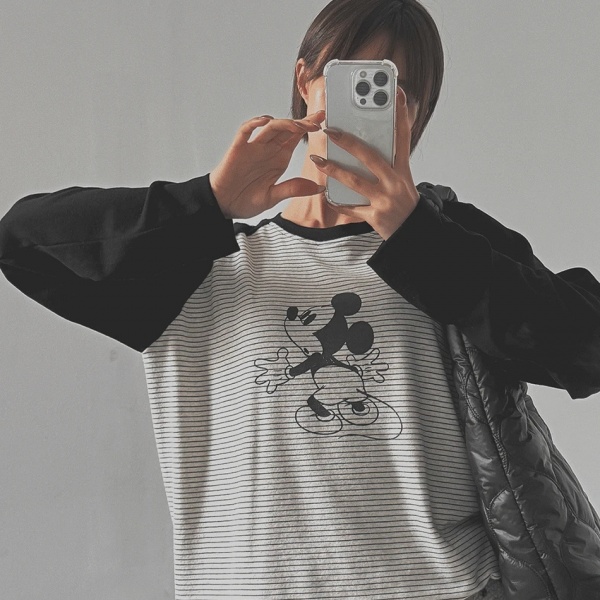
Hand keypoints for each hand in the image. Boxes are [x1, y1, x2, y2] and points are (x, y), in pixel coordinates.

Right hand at [209, 110, 326, 219]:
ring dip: (285, 123)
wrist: (222, 205)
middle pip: (287, 129)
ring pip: (270, 127)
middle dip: (302, 121)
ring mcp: (253, 148)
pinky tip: (264, 121)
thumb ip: (293, 189)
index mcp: (278, 159)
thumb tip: (318, 188)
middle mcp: (267, 150)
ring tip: (298, 125)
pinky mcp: (238, 149)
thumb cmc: (244, 200)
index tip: (322, 121)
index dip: (308, 127)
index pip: (296, 137)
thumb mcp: (273, 197)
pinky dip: (254, 124)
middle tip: (317, 119)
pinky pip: (246, 131)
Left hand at [310, 87, 419, 239]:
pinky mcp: (375, 216)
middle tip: (329, 130)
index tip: (395, 91)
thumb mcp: (403, 179)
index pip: (402, 136)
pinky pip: (351, 207)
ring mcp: (385, 200)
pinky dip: (337, 201)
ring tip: (317, 159)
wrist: (412, 233)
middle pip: (370, 156)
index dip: (400, 113)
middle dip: (348, 142)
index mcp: (402, 170)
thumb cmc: (404, 203)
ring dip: (333, 169)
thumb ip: (389, 161)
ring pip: (355, 180)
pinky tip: (324, 193)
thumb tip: (372, 141)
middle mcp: (395, 182)